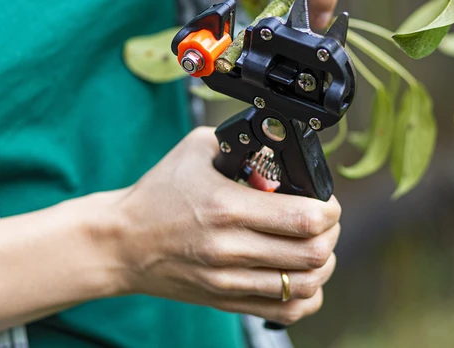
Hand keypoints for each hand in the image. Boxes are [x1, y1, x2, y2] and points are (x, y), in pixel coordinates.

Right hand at [116, 127, 340, 325]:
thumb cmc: (157, 193)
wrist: (123, 242)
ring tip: (315, 245)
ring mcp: (229, 280)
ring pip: (306, 286)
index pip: (303, 218)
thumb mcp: (196, 149)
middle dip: (330, 233)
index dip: (329, 209)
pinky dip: (306, 295)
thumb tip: (275, 144)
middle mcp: (231, 249)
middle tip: (323, 219)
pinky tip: (299, 274)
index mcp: (227, 208)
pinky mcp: (226, 300)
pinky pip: (285, 312)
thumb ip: (239, 141)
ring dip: (323, 263)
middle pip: (313, 254)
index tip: (326, 201)